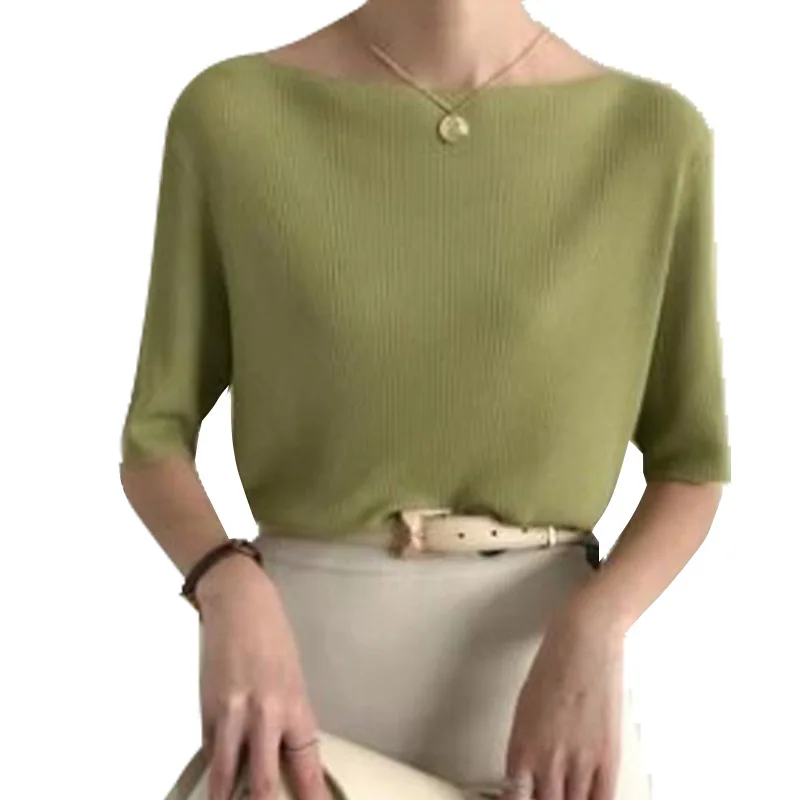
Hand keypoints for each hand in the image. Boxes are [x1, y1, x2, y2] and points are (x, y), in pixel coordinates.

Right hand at [196, 554, 331, 799]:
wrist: (240, 605)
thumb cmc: (273, 638)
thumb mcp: (291, 678)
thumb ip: (287, 717)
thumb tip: (281, 753)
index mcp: (295, 705)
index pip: (306, 763)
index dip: (311, 793)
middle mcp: (265, 715)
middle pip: (264, 781)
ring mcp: (232, 715)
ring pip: (227, 774)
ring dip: (227, 798)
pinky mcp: (207, 710)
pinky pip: (211, 750)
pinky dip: (215, 767)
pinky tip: (216, 781)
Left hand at [500, 606, 625, 799]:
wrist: (584, 640)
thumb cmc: (553, 665)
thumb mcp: (525, 709)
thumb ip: (525, 748)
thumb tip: (525, 779)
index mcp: (521, 745)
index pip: (514, 799)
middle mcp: (547, 757)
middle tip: (549, 794)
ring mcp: (579, 759)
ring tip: (567, 793)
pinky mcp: (607, 756)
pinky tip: (590, 798)